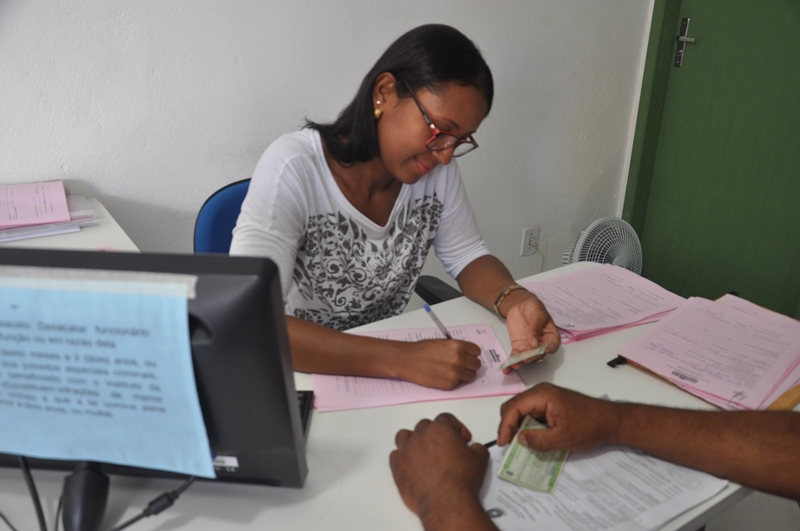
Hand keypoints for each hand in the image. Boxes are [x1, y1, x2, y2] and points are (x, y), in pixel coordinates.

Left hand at [390, 414, 489, 523]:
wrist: (446, 502)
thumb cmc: (461, 480)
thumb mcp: (479, 461)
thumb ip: (478, 449)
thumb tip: (476, 449)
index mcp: (440, 429)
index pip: (446, 419)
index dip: (457, 427)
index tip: (462, 438)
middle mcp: (420, 437)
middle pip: (425, 426)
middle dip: (435, 434)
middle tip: (445, 446)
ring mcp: (406, 452)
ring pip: (404, 437)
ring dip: (413, 441)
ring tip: (423, 451)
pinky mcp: (397, 468)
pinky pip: (395, 456)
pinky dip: (402, 458)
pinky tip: (412, 465)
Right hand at [397, 339, 481, 389]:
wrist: (408, 360)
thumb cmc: (422, 350)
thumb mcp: (443, 342)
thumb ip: (457, 348)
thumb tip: (467, 354)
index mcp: (458, 346)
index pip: (477, 351)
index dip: (472, 354)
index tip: (468, 355)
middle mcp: (459, 359)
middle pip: (476, 364)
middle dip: (470, 364)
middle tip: (461, 364)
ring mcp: (456, 373)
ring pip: (471, 375)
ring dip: (464, 373)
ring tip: (452, 370)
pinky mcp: (450, 384)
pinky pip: (459, 383)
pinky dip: (454, 380)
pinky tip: (443, 375)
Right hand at [497, 383, 618, 451]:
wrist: (611, 421)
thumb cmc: (589, 427)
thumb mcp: (562, 438)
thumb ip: (538, 440)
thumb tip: (519, 439)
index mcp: (542, 395)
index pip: (513, 408)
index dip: (505, 426)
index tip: (503, 444)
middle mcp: (540, 392)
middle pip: (514, 406)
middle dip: (508, 425)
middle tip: (508, 444)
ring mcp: (545, 397)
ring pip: (521, 410)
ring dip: (517, 426)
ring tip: (517, 443)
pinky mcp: (550, 404)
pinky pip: (531, 413)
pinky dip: (526, 425)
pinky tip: (530, 438)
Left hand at [502, 293, 560, 372]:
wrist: (520, 304)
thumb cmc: (534, 307)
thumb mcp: (538, 314)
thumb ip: (536, 327)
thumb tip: (534, 343)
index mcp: (551, 335)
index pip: (553, 345)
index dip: (549, 349)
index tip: (543, 350)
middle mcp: (542, 344)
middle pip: (539, 354)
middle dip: (532, 357)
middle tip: (526, 358)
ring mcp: (529, 346)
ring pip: (527, 357)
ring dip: (521, 362)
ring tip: (515, 365)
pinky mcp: (519, 346)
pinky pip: (516, 356)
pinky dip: (512, 362)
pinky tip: (507, 367)